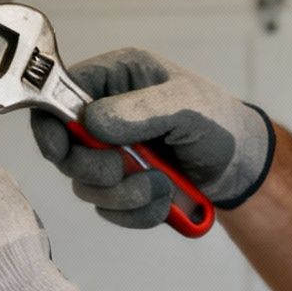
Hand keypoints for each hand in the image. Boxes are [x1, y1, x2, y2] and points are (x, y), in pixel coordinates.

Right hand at [30, 48, 275, 228]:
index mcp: (116, 78)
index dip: (51, 123)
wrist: (240, 165)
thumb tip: (93, 122)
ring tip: (162, 185)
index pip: (58, 94)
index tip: (61, 149)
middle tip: (124, 170)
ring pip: (86, 185)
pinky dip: (136, 212)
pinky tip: (164, 200)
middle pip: (64, 147)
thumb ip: (141, 110)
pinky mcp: (121, 185)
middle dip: (95, 168)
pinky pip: (108, 208)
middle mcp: (105, 114)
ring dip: (124, 194)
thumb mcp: (186, 105)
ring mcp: (110, 152)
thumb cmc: (217, 121)